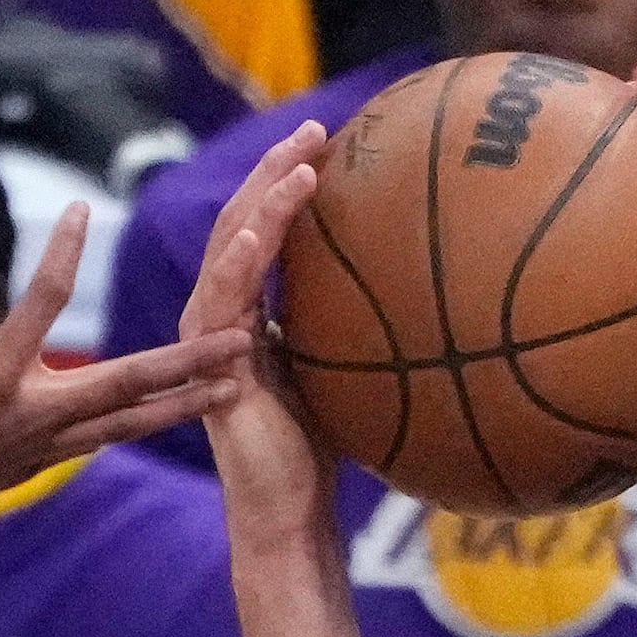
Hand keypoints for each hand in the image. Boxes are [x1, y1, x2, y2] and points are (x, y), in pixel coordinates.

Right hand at [0, 198, 243, 541]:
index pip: (44, 304)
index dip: (64, 252)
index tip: (84, 209)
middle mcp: (30, 417)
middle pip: (127, 383)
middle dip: (188, 359)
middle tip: (243, 337)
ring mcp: (37, 449)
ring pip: (127, 422)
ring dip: (184, 400)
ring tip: (237, 382)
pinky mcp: (33, 466)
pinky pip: (102, 439)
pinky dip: (141, 422)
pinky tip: (169, 412)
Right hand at [175, 123, 336, 560]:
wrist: (288, 511)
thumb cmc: (320, 451)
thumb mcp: (347, 369)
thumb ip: (358, 324)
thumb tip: (426, 288)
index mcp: (248, 311)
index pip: (263, 228)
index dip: (289, 180)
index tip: (331, 140)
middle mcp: (221, 314)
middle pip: (241, 219)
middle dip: (276, 168)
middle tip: (316, 126)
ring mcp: (210, 335)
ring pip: (231, 244)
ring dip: (265, 196)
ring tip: (302, 159)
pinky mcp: (211, 361)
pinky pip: (225, 296)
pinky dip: (242, 256)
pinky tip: (266, 225)